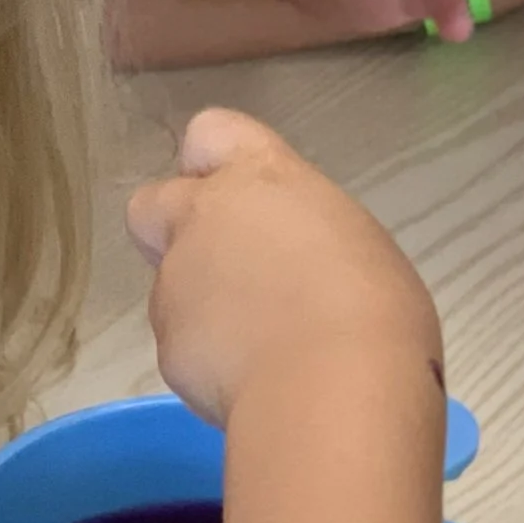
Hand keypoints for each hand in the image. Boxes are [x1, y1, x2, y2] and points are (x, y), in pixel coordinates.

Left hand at [127, 109, 440, 428]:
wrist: (332, 388)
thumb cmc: (371, 308)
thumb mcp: (354, 246)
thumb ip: (304, 240)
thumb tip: (293, 271)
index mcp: (260, 179)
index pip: (210, 133)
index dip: (214, 166)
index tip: (241, 201)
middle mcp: (203, 220)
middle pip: (152, 205)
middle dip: (173, 235)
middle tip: (226, 274)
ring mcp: (175, 285)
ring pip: (170, 289)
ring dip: (202, 312)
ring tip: (263, 352)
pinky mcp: (167, 349)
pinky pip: (184, 350)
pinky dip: (209, 366)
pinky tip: (255, 386)